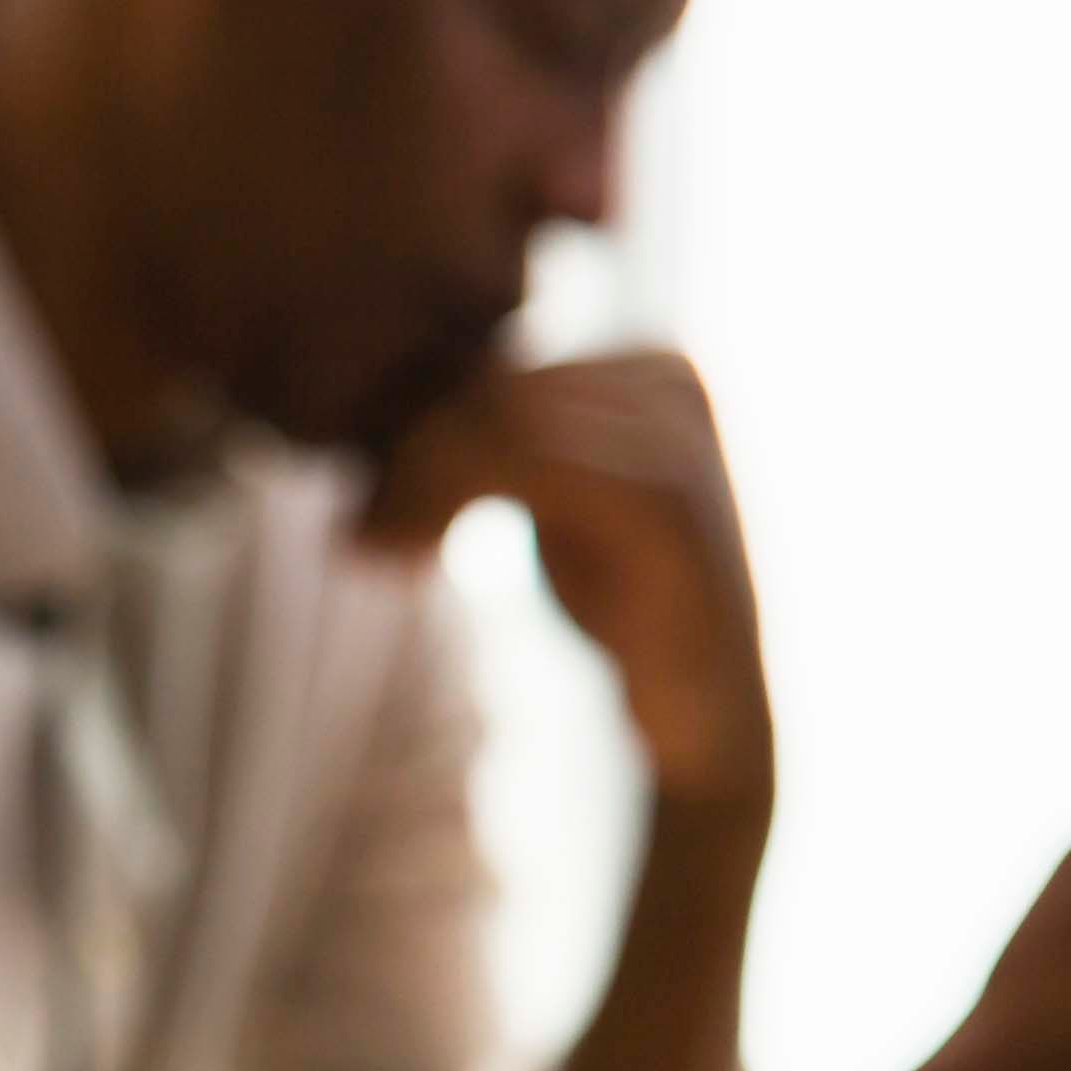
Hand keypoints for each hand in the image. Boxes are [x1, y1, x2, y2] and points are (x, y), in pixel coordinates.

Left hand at [364, 351, 771, 804]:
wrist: (709, 708)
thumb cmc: (627, 601)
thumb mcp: (559, 500)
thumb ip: (501, 438)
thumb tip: (384, 395)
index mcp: (653, 362)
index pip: (501, 364)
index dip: (419, 428)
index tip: (367, 507)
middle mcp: (675, 378)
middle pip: (495, 385)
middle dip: (411, 456)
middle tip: (361, 535)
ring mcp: (679, 436)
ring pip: (498, 418)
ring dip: (418, 482)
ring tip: (378, 548)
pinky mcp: (666, 501)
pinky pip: (526, 463)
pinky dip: (446, 500)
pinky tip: (406, 557)